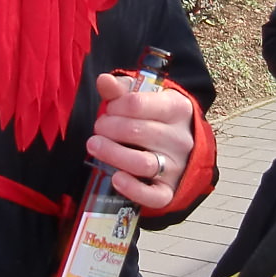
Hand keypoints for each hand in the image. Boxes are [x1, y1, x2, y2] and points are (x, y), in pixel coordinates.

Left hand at [89, 72, 194, 210]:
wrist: (181, 147)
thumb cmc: (156, 118)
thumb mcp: (145, 98)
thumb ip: (122, 89)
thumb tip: (104, 80)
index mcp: (177, 108)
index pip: (137, 104)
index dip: (115, 106)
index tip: (109, 109)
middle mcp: (180, 138)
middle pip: (137, 132)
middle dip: (109, 128)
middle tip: (98, 128)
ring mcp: (176, 166)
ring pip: (142, 163)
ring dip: (113, 154)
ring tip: (94, 146)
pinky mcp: (169, 190)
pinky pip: (153, 196)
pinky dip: (133, 189)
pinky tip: (115, 178)